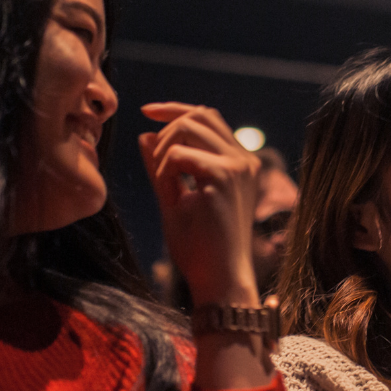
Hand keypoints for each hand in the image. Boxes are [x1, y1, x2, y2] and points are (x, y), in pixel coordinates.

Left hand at [138, 102, 261, 309]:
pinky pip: (177, 156)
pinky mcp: (224, 177)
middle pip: (199, 115)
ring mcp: (237, 166)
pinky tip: (170, 197)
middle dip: (166, 126)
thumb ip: (162, 167)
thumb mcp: (175, 199)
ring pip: (187, 127)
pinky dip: (163, 172)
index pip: (207, 118)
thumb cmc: (201, 248)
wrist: (219, 280)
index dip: (175, 110)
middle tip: (151, 156)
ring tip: (164, 184)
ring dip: (163, 150)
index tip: (146, 112)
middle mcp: (244, 160)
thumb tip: (146, 135)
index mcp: (239, 164)